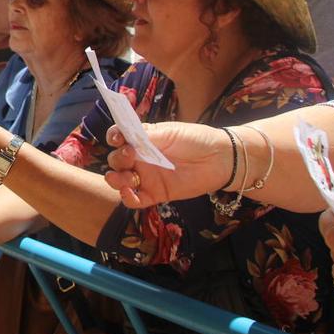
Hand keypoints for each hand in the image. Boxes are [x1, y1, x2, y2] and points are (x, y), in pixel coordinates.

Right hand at [104, 122, 232, 207]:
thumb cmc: (196, 140)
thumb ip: (147, 136)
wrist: (220, 159)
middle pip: (116, 160)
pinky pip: (135, 200)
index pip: (119, 138)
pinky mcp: (155, 194)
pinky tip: (129, 193)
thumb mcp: (170, 133)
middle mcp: (140, 158)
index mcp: (142, 140)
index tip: (116, 138)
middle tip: (130, 155)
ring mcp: (146, 177)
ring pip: (120, 181)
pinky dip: (127, 198)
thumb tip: (125, 135)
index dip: (113, 137)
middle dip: (117, 158)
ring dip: (116, 180)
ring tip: (125, 178)